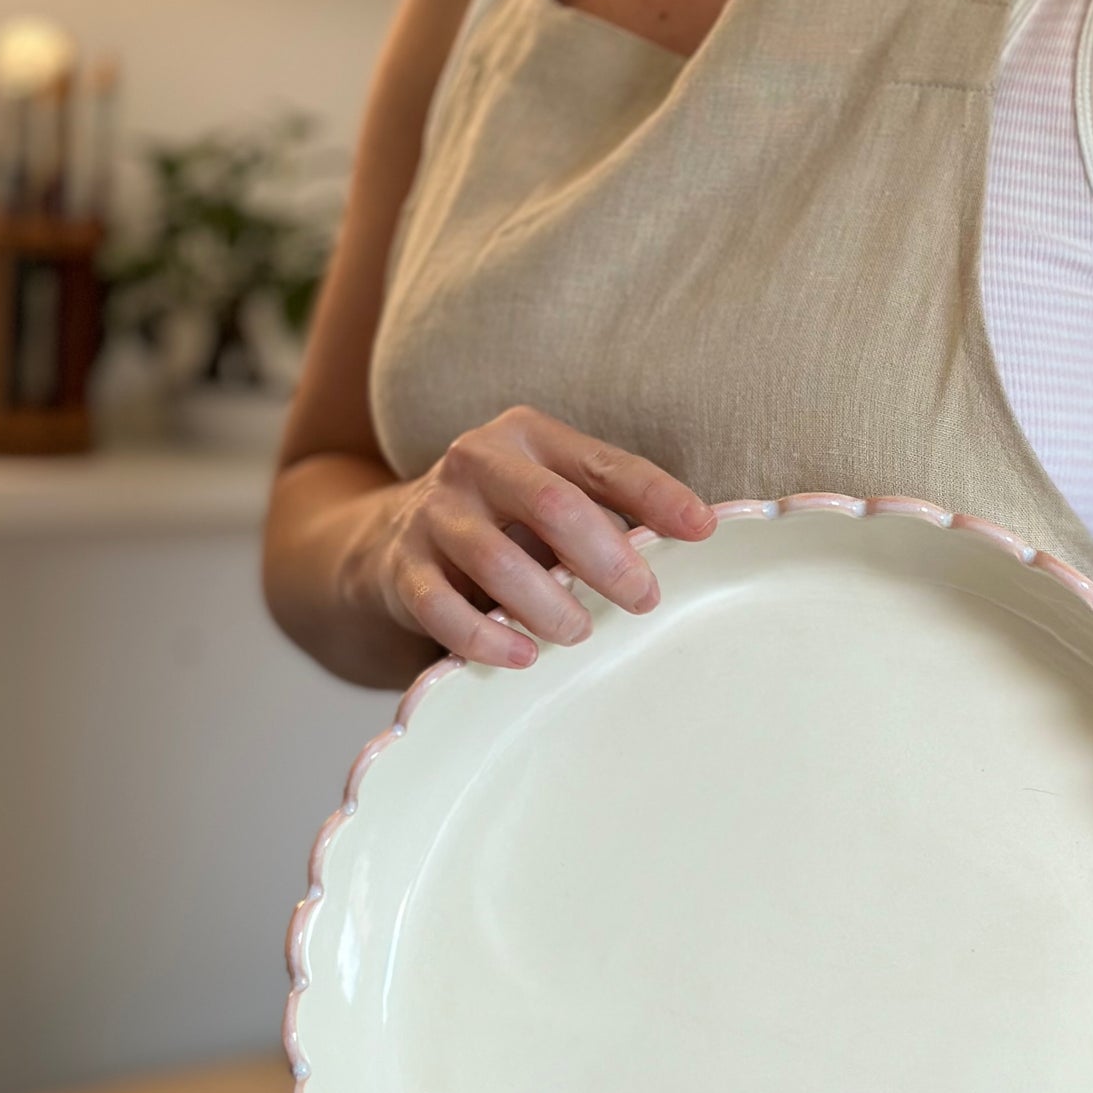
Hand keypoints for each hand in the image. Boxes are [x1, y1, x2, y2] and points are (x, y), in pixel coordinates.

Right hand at [352, 406, 715, 669]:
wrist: (390, 544)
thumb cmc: (501, 524)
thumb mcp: (550, 500)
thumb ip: (604, 513)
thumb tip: (686, 543)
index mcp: (527, 436)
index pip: (602, 463)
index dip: (655, 495)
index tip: (702, 530)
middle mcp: (476, 462)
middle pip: (553, 506)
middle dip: (607, 559)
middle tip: (641, 599)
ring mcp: (434, 513)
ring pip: (498, 562)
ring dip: (549, 607)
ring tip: (577, 632)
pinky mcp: (403, 567)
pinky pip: (444, 609)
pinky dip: (488, 639)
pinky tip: (523, 655)